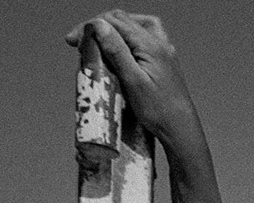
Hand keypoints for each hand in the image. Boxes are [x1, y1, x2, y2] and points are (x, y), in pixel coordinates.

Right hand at [66, 11, 199, 146]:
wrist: (181, 130)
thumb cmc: (159, 111)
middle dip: (99, 26)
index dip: (90, 26)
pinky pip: (145, 38)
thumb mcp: (133, 81)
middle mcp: (161, 44)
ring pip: (136, 26)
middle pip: (124, 20)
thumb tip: (100, 25)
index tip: (73, 41)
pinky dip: (128, 38)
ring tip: (99, 40)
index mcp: (152, 46)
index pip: (115, 21)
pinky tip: (121, 49)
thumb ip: (117, 51)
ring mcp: (165, 52)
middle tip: (82, 42)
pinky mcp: (164, 62)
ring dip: (114, 29)